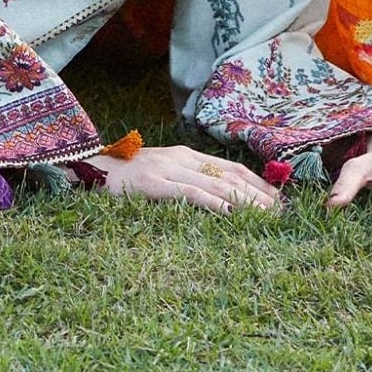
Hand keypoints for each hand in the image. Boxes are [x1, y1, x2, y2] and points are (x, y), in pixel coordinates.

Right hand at [88, 142, 280, 212]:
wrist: (88, 169)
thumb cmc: (125, 177)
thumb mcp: (160, 173)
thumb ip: (185, 180)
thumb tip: (218, 199)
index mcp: (184, 155)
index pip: (230, 168)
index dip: (257, 183)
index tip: (279, 199)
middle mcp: (180, 158)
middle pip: (229, 175)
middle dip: (260, 194)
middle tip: (283, 212)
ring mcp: (166, 169)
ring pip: (216, 185)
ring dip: (245, 202)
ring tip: (267, 217)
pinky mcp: (153, 183)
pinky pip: (189, 193)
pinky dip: (212, 203)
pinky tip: (229, 213)